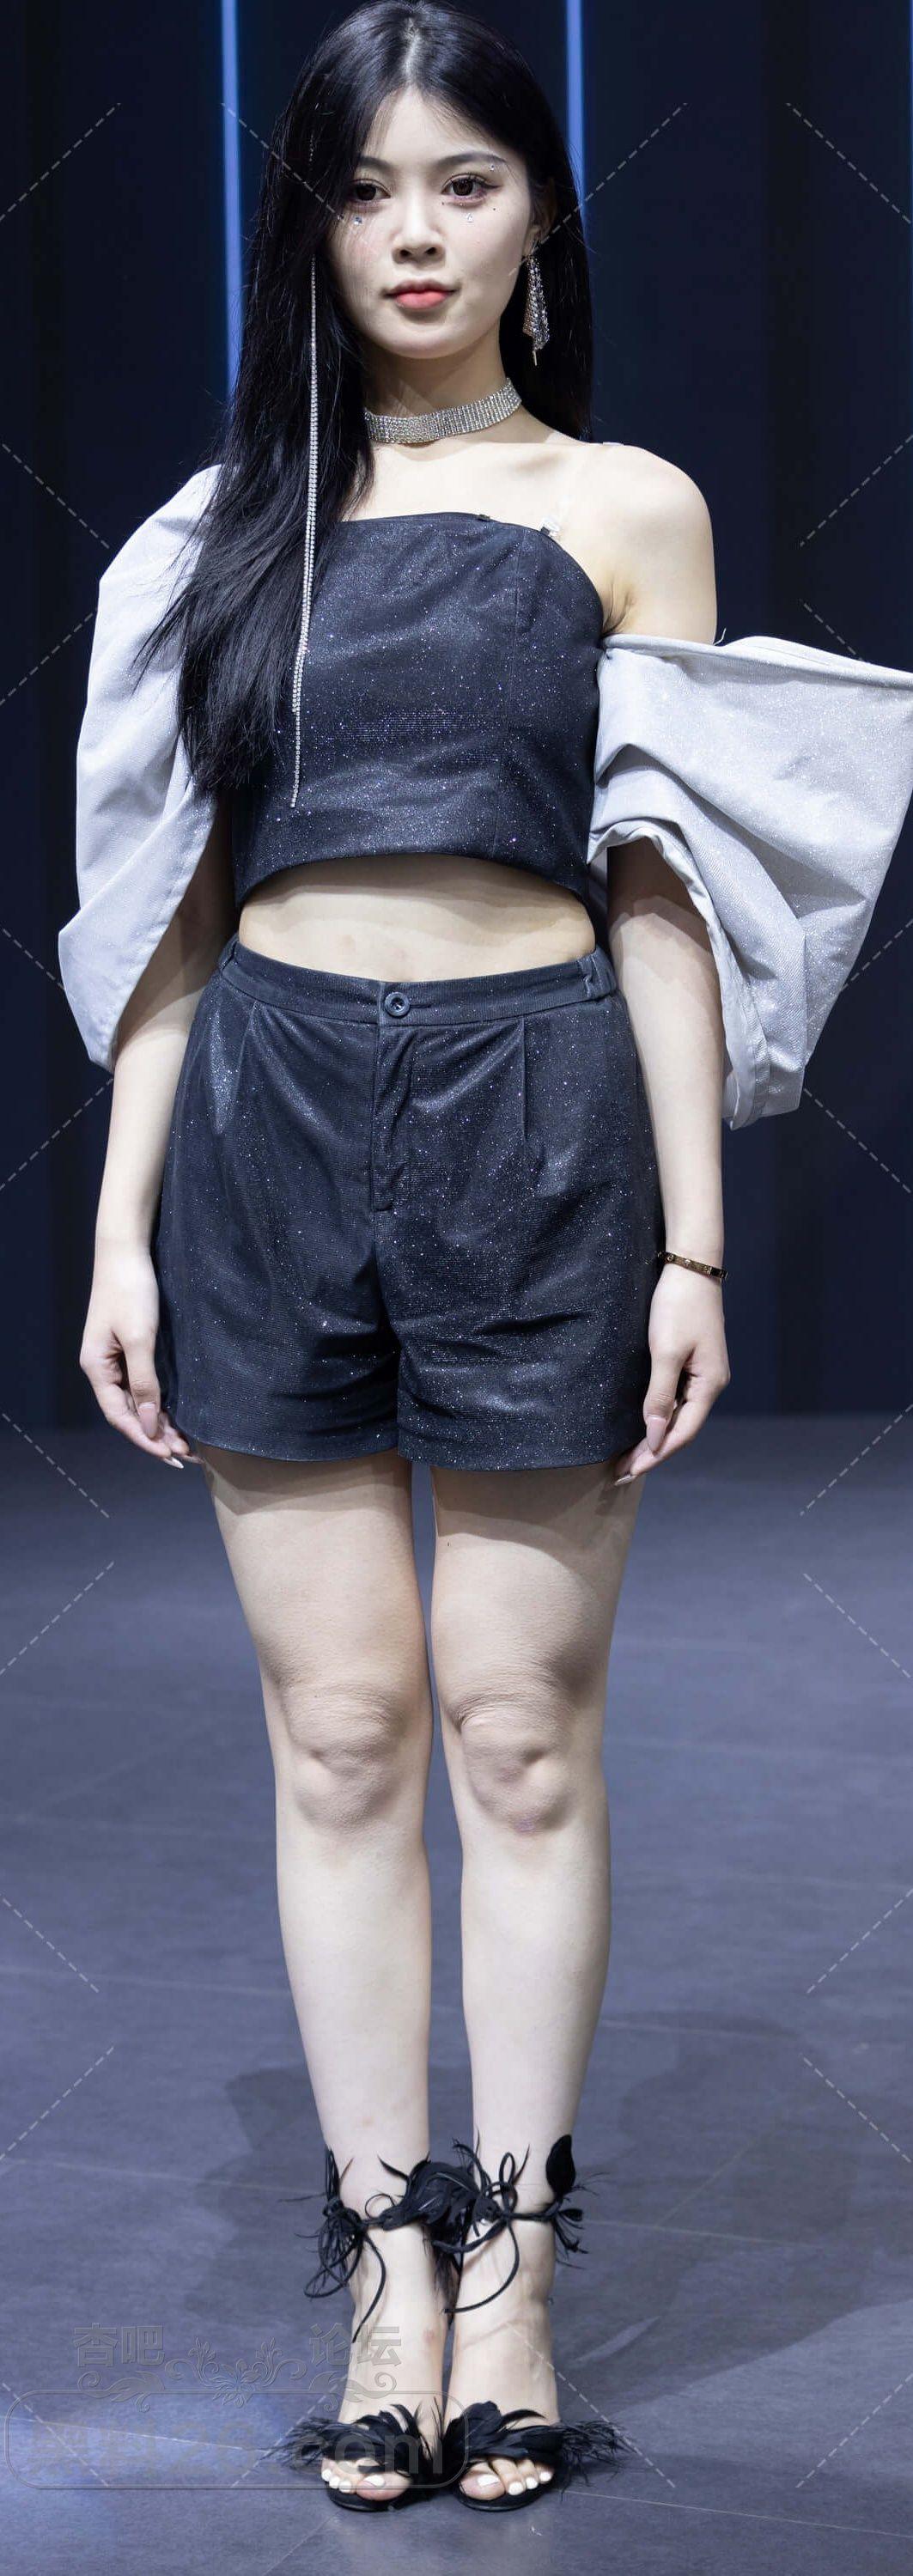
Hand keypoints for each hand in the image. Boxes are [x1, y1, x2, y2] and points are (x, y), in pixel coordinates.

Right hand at [80, 1239, 198, 1466]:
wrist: (126, 1250)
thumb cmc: (131, 1289)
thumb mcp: (140, 1337)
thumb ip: (145, 1381)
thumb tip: (150, 1424)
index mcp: (97, 1367)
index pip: (120, 1415)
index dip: (145, 1438)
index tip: (170, 1456)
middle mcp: (103, 1367)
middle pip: (129, 1412)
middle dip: (156, 1436)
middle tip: (187, 1457)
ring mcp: (115, 1358)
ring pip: (138, 1401)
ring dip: (160, 1423)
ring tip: (187, 1445)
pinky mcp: (130, 1347)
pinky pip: (143, 1385)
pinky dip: (160, 1402)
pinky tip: (178, 1415)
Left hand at [612, 1261, 729, 1482]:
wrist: (691, 1267)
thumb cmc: (678, 1306)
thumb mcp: (666, 1352)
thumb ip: (660, 1396)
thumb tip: (655, 1436)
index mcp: (709, 1385)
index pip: (682, 1433)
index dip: (656, 1455)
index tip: (629, 1471)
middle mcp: (710, 1385)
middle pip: (681, 1429)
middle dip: (652, 1453)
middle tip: (621, 1473)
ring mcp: (702, 1374)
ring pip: (678, 1416)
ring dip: (654, 1438)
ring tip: (628, 1458)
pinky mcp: (692, 1363)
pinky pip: (676, 1400)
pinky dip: (658, 1417)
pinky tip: (643, 1426)